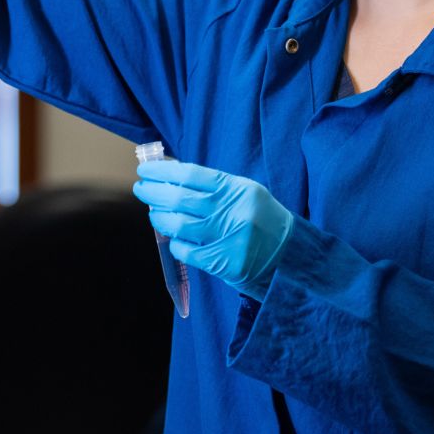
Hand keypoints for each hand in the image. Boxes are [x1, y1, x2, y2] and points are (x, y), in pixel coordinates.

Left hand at [135, 160, 296, 300]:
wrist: (292, 259)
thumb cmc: (263, 222)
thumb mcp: (246, 195)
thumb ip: (214, 187)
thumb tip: (172, 178)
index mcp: (238, 189)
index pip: (191, 174)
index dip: (163, 171)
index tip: (145, 170)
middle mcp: (233, 210)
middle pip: (179, 197)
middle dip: (153, 192)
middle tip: (141, 189)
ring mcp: (228, 237)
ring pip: (178, 224)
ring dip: (159, 217)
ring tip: (155, 213)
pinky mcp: (223, 263)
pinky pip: (186, 250)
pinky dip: (174, 243)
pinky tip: (173, 238)